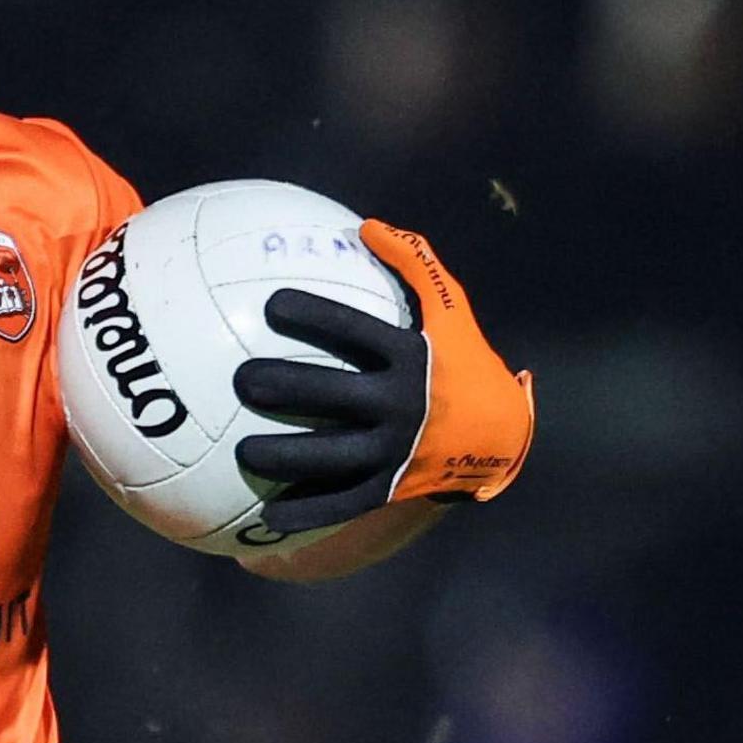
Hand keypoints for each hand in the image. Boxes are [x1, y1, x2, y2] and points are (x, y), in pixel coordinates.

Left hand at [234, 220, 532, 533]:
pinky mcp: (391, 487)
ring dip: (286, 456)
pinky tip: (265, 518)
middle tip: (242, 378)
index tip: (272, 304)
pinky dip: (306, 513)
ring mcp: (397, 450)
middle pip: (336, 395)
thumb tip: (364, 224)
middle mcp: (403, 404)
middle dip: (288, 387)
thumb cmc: (462, 362)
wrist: (500, 437)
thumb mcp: (451, 312)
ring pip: (332, 456)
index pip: (359, 332)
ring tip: (242, 451)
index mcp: (412, 357)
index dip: (317, 316)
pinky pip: (342, 502)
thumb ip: (412, 266)